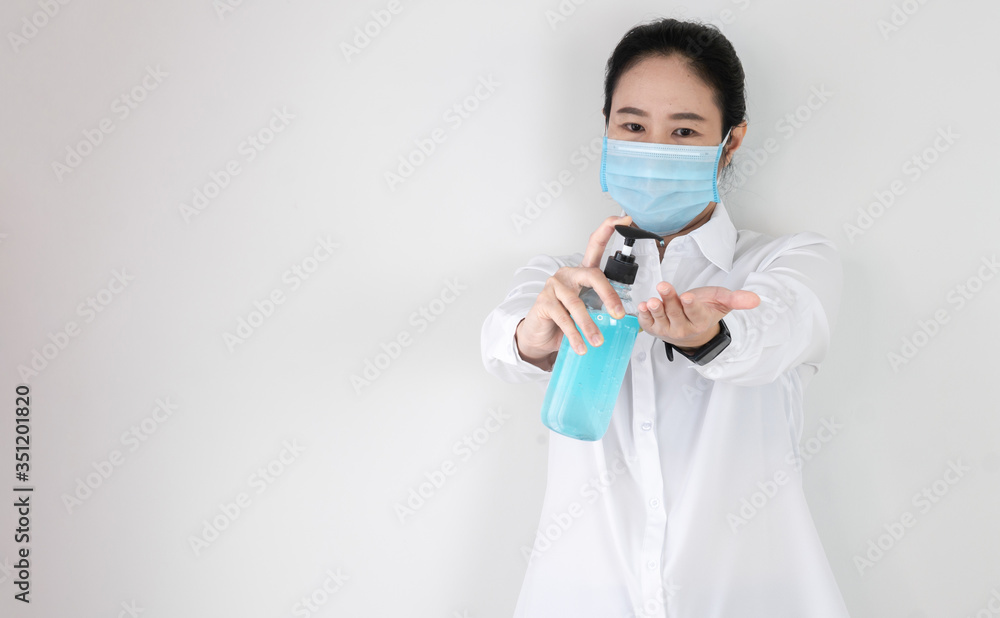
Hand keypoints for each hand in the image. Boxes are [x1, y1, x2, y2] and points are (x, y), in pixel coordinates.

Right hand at [516, 215, 632, 368]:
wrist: (540, 336)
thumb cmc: (565, 320)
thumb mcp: (589, 312)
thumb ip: (605, 310)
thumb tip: (635, 321)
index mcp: (581, 273)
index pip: (595, 245)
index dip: (608, 229)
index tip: (625, 219)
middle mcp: (568, 275)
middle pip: (592, 275)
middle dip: (608, 295)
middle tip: (619, 315)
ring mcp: (554, 287)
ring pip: (576, 303)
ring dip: (589, 325)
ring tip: (597, 341)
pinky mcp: (543, 302)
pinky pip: (563, 318)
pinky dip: (574, 335)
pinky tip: (581, 346)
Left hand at [637, 282, 760, 350]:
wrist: (690, 331)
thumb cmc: (704, 311)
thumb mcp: (721, 303)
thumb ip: (736, 300)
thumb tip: (756, 299)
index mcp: (701, 321)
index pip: (696, 313)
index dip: (691, 305)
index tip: (687, 297)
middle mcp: (683, 328)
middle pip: (675, 312)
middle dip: (669, 299)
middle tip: (664, 286)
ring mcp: (667, 330)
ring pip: (661, 318)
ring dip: (655, 308)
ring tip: (650, 300)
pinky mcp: (653, 329)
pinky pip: (647, 323)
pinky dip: (643, 315)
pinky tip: (640, 306)